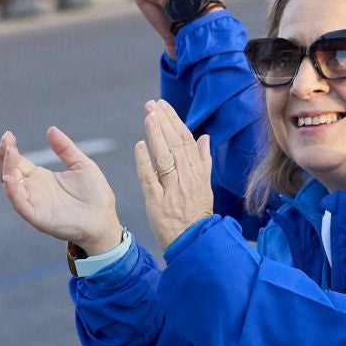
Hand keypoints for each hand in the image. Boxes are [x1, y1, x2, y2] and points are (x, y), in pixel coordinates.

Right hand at [0, 127, 122, 254]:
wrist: (105, 219)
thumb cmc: (95, 194)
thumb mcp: (82, 165)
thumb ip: (66, 148)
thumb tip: (51, 129)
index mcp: (40, 177)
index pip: (17, 162)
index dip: (10, 149)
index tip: (9, 135)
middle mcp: (33, 190)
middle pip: (9, 172)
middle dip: (3, 156)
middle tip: (6, 141)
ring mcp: (34, 204)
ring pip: (11, 187)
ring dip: (7, 170)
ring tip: (9, 153)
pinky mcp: (38, 217)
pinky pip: (21, 206)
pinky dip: (12, 193)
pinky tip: (10, 179)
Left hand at [135, 99, 213, 247]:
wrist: (194, 242)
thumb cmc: (197, 213)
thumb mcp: (205, 186)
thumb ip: (203, 161)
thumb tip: (205, 138)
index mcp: (197, 172)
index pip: (186, 140)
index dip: (174, 121)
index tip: (163, 105)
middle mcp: (186, 178)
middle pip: (175, 144)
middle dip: (163, 122)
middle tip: (151, 104)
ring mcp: (172, 189)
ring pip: (165, 157)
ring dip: (156, 135)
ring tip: (148, 116)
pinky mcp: (158, 202)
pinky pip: (151, 179)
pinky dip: (145, 161)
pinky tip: (139, 146)